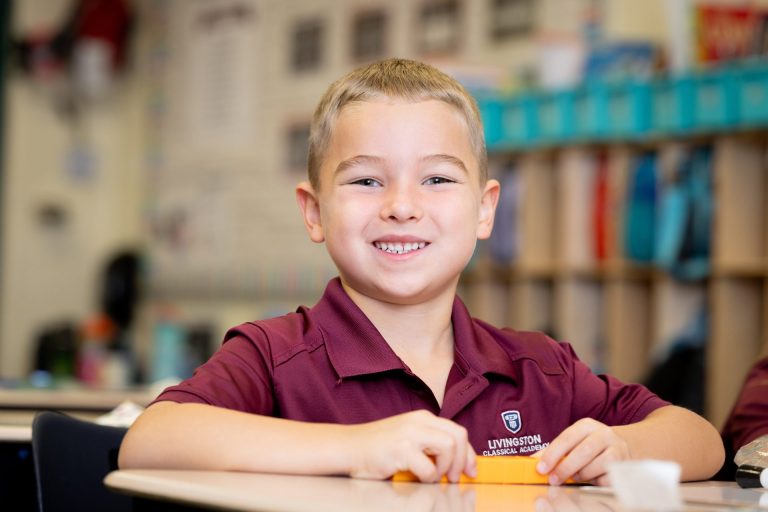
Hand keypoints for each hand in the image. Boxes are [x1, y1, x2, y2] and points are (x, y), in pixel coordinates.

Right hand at [346, 410, 476, 482]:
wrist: (349, 447)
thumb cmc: (378, 448)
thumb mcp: (408, 438)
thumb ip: (429, 444)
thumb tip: (455, 462)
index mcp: (423, 418)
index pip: (458, 431)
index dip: (469, 453)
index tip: (470, 470)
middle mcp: (419, 422)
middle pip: (459, 435)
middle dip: (462, 460)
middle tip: (453, 477)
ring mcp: (410, 434)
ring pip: (449, 446)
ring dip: (446, 467)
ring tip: (434, 477)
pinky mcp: (400, 449)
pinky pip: (428, 467)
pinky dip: (428, 478)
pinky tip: (417, 478)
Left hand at [535, 418, 628, 485]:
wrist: (618, 448)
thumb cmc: (587, 447)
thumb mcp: (571, 444)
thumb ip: (553, 451)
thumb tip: (531, 462)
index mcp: (586, 425)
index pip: (566, 438)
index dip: (552, 454)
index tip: (541, 469)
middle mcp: (604, 434)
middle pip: (583, 452)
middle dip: (565, 468)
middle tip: (553, 480)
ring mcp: (618, 449)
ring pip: (599, 465)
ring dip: (583, 475)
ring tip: (576, 477)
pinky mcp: (625, 465)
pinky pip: (609, 477)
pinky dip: (597, 482)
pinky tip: (592, 480)